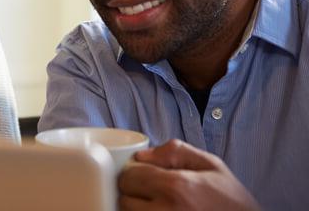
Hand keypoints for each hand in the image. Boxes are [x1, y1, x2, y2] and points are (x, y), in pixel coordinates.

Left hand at [117, 139, 259, 210]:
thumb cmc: (232, 201)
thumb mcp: (211, 165)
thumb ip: (174, 152)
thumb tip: (142, 156)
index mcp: (176, 187)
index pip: (130, 177)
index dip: (134, 174)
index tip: (142, 176)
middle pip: (124, 199)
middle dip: (133, 192)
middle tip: (149, 192)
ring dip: (137, 208)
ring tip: (156, 204)